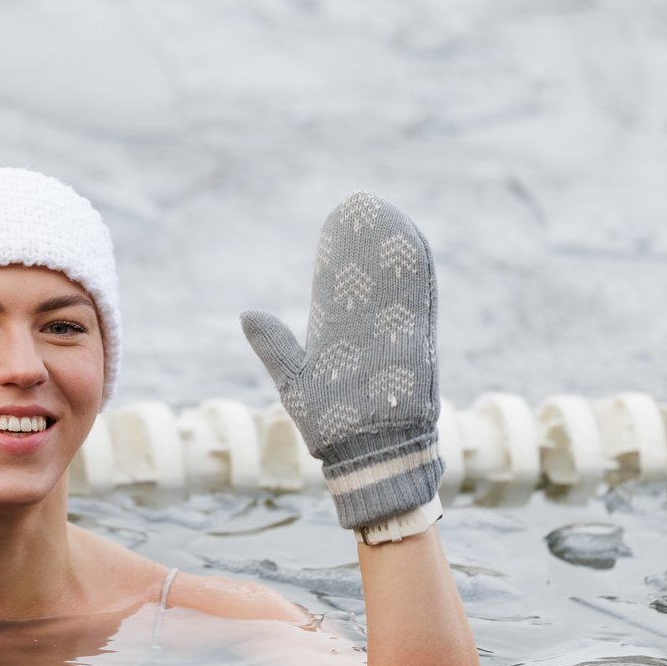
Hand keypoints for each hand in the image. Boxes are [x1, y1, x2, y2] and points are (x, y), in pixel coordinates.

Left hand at [242, 192, 441, 529]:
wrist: (366, 458)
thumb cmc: (331, 427)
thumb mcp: (295, 380)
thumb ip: (276, 345)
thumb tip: (248, 313)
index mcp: (341, 338)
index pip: (339, 287)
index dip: (339, 257)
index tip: (336, 227)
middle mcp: (370, 333)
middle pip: (370, 278)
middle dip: (366, 244)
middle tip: (360, 206)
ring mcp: (395, 338)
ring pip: (395, 286)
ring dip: (393, 252)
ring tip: (387, 216)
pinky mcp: (417, 349)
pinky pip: (418, 307)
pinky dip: (417, 278)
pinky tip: (415, 250)